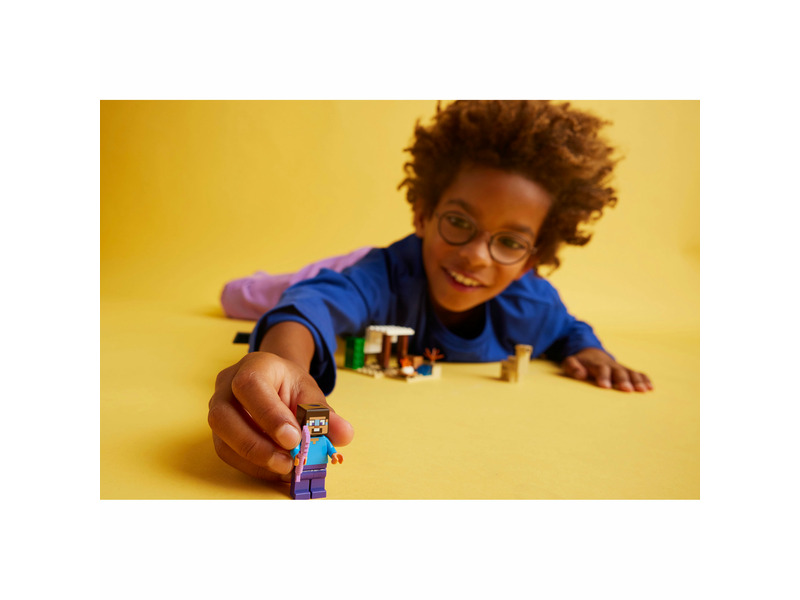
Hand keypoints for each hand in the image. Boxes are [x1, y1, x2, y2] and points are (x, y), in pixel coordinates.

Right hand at [208, 352, 353, 480]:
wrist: (274, 383)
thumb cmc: (290, 386)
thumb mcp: (310, 393)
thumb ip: (324, 414)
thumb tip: (344, 434)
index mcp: (253, 366)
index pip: (250, 386)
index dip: (269, 415)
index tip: (293, 438)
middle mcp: (226, 386)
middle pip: (223, 417)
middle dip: (256, 445)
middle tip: (287, 462)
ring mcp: (217, 409)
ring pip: (222, 440)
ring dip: (256, 461)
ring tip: (286, 469)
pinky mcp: (219, 433)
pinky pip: (228, 455)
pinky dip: (254, 467)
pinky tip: (277, 471)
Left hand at [561, 347, 652, 392]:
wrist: (591, 353)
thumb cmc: (580, 362)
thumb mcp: (570, 362)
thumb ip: (573, 367)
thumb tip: (580, 375)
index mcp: (596, 363)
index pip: (601, 369)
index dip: (603, 377)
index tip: (605, 386)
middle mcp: (611, 365)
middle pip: (618, 371)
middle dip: (623, 380)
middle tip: (626, 390)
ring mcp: (620, 368)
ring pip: (630, 372)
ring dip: (637, 381)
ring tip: (643, 390)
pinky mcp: (627, 371)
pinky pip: (638, 373)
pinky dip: (644, 379)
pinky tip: (650, 388)